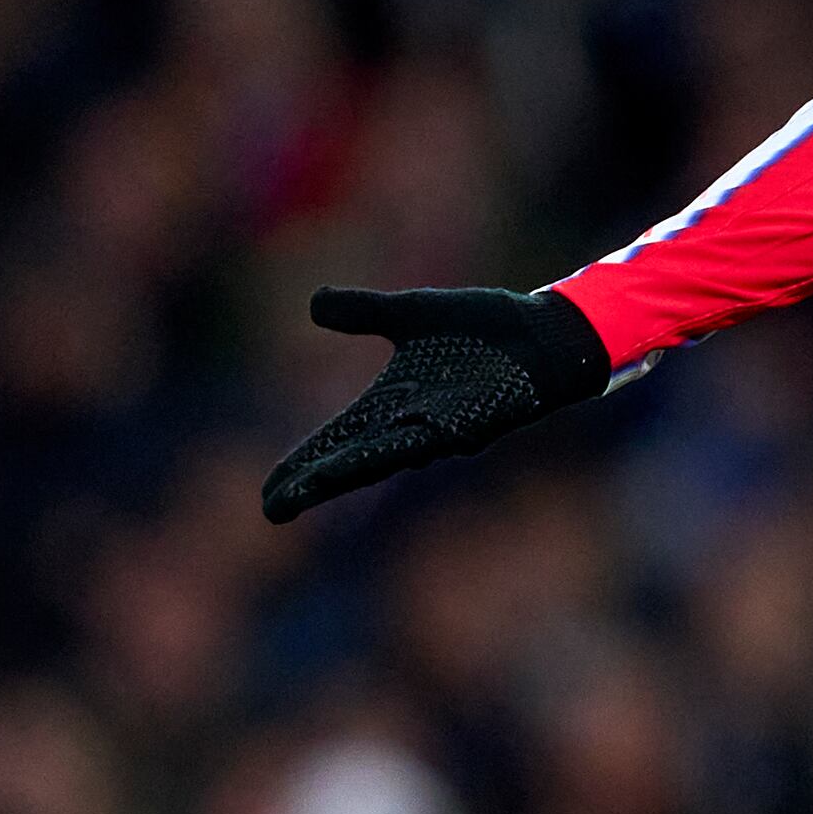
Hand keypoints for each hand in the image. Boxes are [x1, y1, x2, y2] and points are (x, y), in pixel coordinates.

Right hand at [260, 284, 614, 522]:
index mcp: (391, 404)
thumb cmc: (485, 329)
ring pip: (384, 456)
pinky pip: (428, 439)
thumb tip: (314, 305)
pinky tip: (372, 457)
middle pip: (351, 461)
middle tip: (274, 508)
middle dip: (313, 483)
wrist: (543, 331)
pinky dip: (399, 447)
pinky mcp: (473, 423)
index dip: (303, 465)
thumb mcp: (411, 315)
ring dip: (345, 472)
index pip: (335, 442)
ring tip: (306, 489)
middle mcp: (411, 425)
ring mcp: (442, 429)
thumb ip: (364, 313)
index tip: (269, 493)